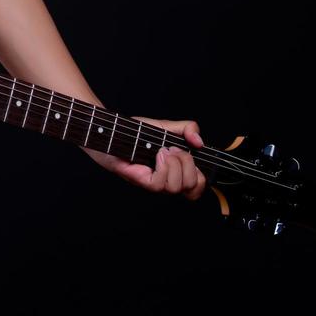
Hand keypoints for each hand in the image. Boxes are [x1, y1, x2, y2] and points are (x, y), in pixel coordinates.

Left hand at [82, 116, 205, 200]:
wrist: (113, 132)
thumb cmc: (136, 133)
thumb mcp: (167, 127)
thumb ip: (188, 129)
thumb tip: (200, 143)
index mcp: (176, 172)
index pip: (197, 189)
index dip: (201, 177)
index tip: (191, 155)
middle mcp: (166, 180)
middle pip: (192, 187)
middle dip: (189, 164)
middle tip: (174, 150)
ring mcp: (154, 183)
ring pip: (176, 187)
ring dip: (174, 164)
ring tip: (162, 151)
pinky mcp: (141, 181)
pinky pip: (159, 184)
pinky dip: (163, 167)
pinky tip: (157, 154)